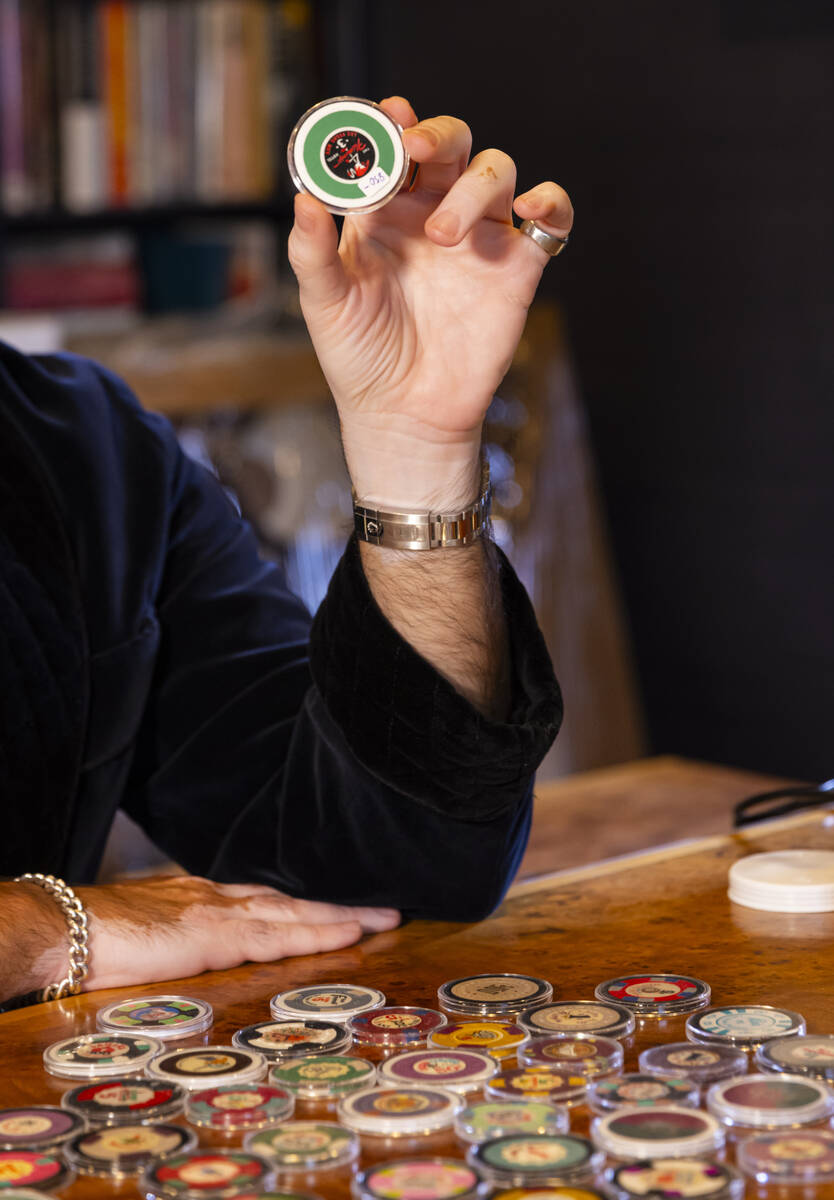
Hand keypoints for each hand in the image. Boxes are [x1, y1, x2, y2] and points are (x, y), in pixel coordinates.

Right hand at [76, 876, 399, 990]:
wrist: (65, 926)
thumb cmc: (93, 935)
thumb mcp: (148, 930)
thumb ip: (178, 935)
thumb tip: (191, 948)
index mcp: (199, 897)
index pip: (264, 899)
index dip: (302, 904)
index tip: (336, 907)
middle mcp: (216, 896)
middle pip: (290, 900)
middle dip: (336, 905)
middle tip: (382, 909)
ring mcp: (219, 912)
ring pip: (295, 912)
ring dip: (341, 915)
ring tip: (382, 918)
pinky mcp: (216, 934)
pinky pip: (279, 934)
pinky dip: (317, 934)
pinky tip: (348, 936)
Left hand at [288, 96, 572, 509]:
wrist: (406, 415)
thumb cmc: (361, 358)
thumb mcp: (325, 304)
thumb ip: (313, 251)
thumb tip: (303, 198)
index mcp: (387, 212)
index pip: (394, 147)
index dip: (391, 123)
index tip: (384, 118)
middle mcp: (435, 213)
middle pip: (451, 144)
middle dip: (436, 135)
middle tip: (415, 149)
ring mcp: (481, 238)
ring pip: (495, 173)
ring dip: (472, 188)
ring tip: (442, 236)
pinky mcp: (518, 267)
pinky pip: (551, 218)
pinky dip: (551, 200)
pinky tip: (529, 209)